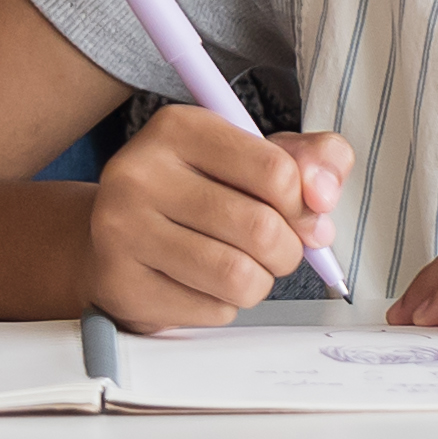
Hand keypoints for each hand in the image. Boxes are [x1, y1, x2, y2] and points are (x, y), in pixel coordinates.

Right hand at [87, 108, 351, 330]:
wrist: (113, 240)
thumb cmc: (197, 197)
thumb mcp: (252, 159)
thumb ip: (308, 161)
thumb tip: (324, 193)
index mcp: (179, 128)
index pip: (276, 171)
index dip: (304, 205)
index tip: (301, 215)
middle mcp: (141, 172)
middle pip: (261, 229)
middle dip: (286, 251)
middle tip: (273, 249)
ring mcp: (123, 229)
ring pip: (239, 277)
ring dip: (258, 282)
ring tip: (240, 268)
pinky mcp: (121, 283)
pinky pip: (211, 310)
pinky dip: (223, 305)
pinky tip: (201, 286)